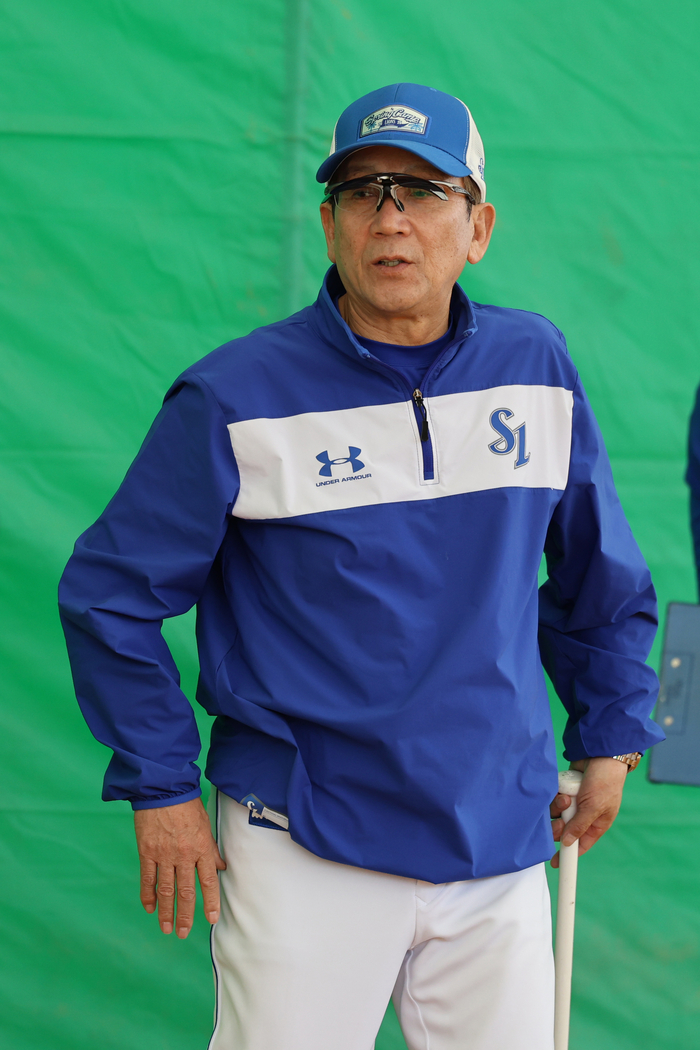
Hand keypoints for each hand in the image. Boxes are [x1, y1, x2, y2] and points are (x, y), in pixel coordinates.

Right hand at [134, 797, 225, 938]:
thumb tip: (219, 867)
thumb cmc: (187, 805)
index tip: (211, 919)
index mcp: (201, 847)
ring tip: (166, 928)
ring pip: (165, 890)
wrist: (163, 789)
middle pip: (186, 891)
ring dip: (166, 911)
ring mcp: (163, 855)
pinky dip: (148, 895)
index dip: (210, 901)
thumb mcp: (206, 824)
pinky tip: (150, 908)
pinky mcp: (147, 852)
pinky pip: (147, 878)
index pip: (208, 880)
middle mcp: (183, 855)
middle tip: (184, 933)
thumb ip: (211, 849)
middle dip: (186, 915)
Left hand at [549, 757, 627, 867]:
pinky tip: (563, 789)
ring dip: (558, 807)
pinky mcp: (565, 788)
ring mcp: (573, 801)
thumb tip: (567, 843)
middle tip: (559, 820)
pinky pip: (553, 798)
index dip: (568, 854)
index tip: (555, 862)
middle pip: (563, 829)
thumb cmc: (605, 782)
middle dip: (558, 826)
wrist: (600, 753)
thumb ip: (579, 826)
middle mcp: (583, 814)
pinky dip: (556, 795)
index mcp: (596, 824)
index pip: (580, 845)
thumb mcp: (594, 807)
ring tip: (566, 797)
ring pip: (556, 813)